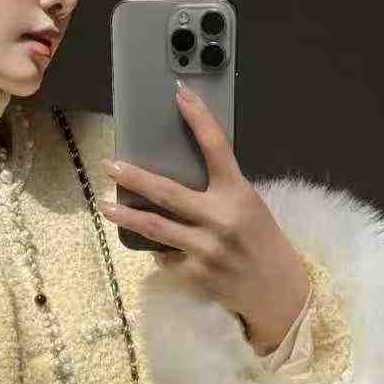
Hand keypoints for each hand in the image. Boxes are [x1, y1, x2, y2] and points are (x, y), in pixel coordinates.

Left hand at [99, 84, 311, 350]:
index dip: (198, 117)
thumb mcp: (249, 207)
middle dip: (133, 177)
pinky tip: (163, 249)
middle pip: (167, 192)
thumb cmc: (261, 242)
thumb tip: (175, 176)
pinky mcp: (196, 274)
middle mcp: (221, 219)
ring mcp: (206, 249)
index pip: (216, 146)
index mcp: (238, 194)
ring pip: (154, 228)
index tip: (178, 92)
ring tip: (104, 206)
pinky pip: (165, 256)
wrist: (278, 292)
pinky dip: (160, 250)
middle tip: (110, 165)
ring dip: (124, 217)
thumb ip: (219, 192)